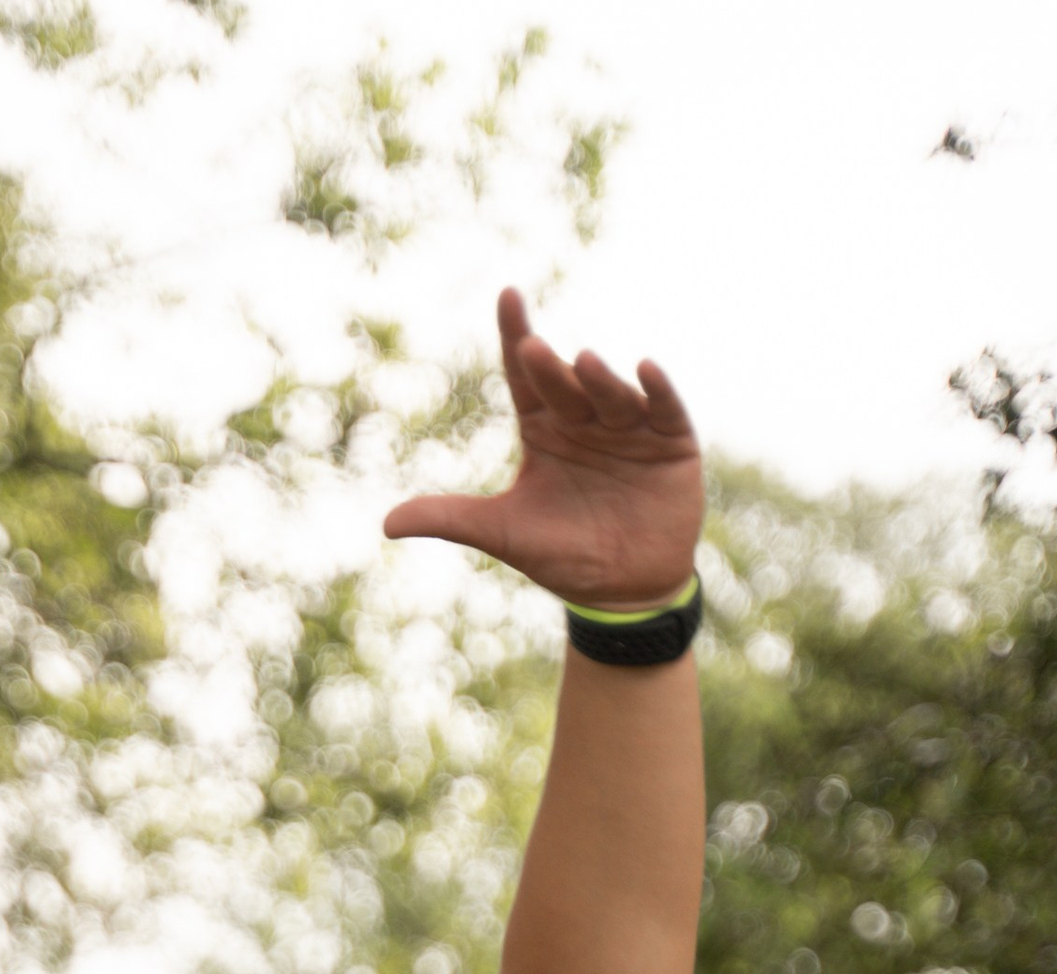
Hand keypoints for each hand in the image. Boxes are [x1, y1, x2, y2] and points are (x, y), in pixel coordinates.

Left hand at [383, 284, 701, 610]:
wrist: (623, 594)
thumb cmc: (564, 556)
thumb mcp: (504, 534)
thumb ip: (451, 520)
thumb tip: (386, 524)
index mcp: (544, 429)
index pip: (525, 375)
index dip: (515, 336)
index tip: (507, 296)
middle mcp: (585, 419)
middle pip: (564, 383)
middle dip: (550, 367)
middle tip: (533, 348)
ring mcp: (630, 428)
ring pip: (611, 393)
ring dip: (599, 378)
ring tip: (583, 363)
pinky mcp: (671, 444)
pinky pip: (665, 408)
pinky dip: (658, 389)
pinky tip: (646, 368)